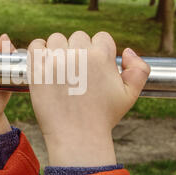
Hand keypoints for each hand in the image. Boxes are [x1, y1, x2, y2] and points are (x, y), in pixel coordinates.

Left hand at [28, 31, 149, 166]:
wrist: (77, 137)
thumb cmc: (103, 117)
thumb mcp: (130, 95)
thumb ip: (139, 69)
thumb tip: (127, 51)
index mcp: (102, 57)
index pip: (100, 37)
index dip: (98, 51)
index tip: (93, 67)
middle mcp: (79, 55)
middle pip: (78, 37)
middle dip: (79, 50)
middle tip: (77, 72)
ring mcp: (56, 62)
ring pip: (57, 39)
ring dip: (58, 49)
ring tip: (60, 69)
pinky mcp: (38, 71)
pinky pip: (35, 46)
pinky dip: (39, 50)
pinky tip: (45, 63)